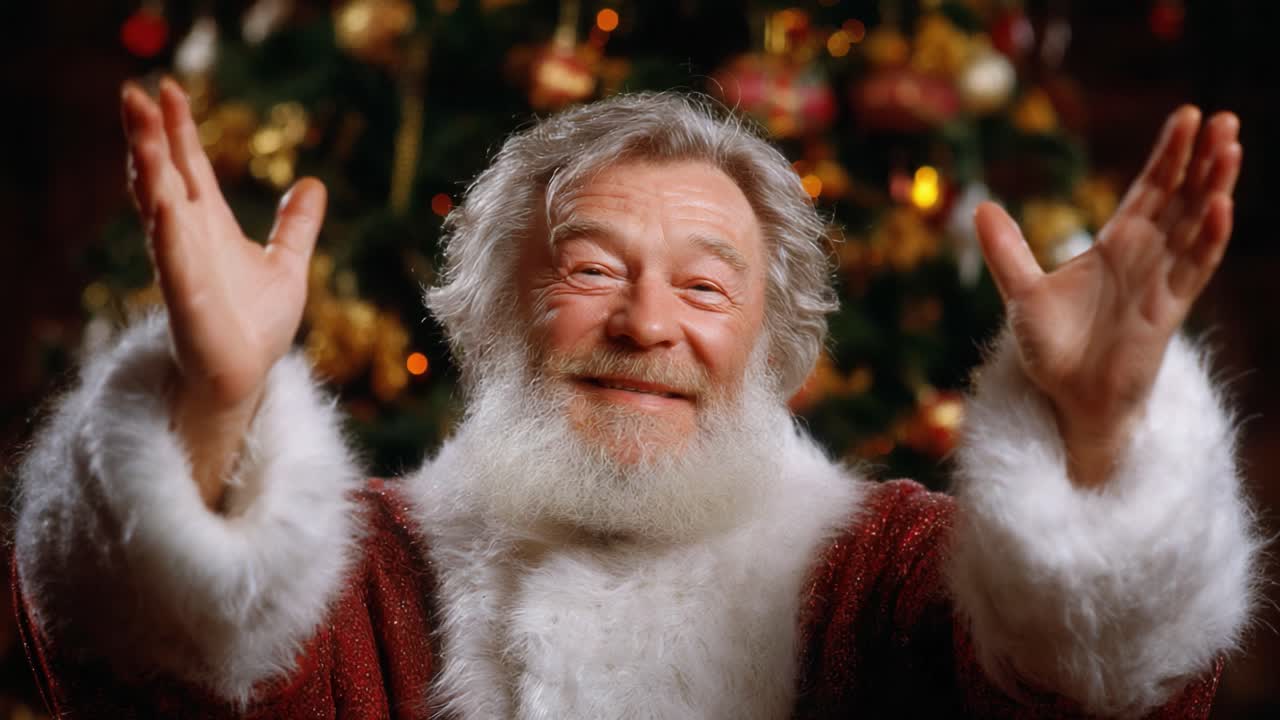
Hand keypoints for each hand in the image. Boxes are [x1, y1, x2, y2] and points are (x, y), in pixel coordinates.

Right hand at [122, 77, 326, 505]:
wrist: (247, 375)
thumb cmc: (257, 324)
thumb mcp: (287, 264)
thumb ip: (295, 225)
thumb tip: (312, 183)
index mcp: (209, 225)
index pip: (189, 166)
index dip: (178, 129)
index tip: (168, 87)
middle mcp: (188, 237)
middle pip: (163, 176)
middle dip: (149, 136)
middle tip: (134, 92)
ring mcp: (182, 265)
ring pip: (159, 209)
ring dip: (149, 171)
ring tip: (143, 133)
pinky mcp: (186, 299)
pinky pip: (173, 259)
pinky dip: (168, 231)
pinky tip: (164, 203)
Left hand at [975, 106, 1240, 486]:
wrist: (1067, 398)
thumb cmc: (1051, 348)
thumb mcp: (1021, 291)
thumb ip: (1006, 250)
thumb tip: (980, 206)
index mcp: (1116, 245)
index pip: (1150, 189)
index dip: (1169, 154)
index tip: (1188, 115)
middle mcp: (1145, 257)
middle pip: (1182, 198)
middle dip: (1203, 159)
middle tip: (1225, 118)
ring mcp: (1161, 281)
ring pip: (1196, 226)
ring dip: (1215, 189)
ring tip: (1231, 149)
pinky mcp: (1168, 310)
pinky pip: (1193, 269)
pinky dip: (1208, 239)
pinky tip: (1221, 208)